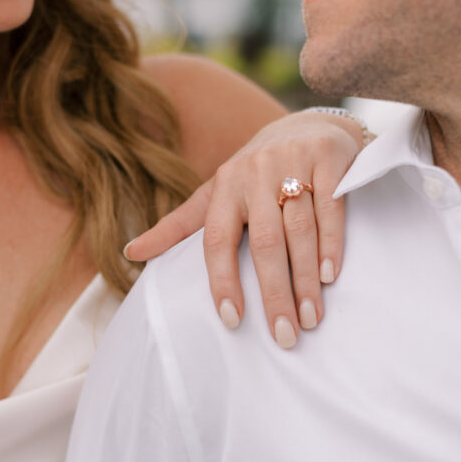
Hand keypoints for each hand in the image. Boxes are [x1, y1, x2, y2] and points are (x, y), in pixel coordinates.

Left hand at [125, 110, 362, 346]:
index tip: (231, 320)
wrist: (308, 125)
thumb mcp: (214, 194)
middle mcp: (255, 173)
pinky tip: (330, 276)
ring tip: (309, 318)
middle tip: (284, 336)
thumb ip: (177, 226)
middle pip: (264, 242)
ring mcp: (293, 162)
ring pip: (299, 229)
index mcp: (224, 186)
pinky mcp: (328, 157)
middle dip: (274, 292)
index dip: (222, 280)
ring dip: (305, 278)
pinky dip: (331, 243)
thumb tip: (129, 253)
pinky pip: (331, 206)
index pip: (217, 240)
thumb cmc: (255, 173)